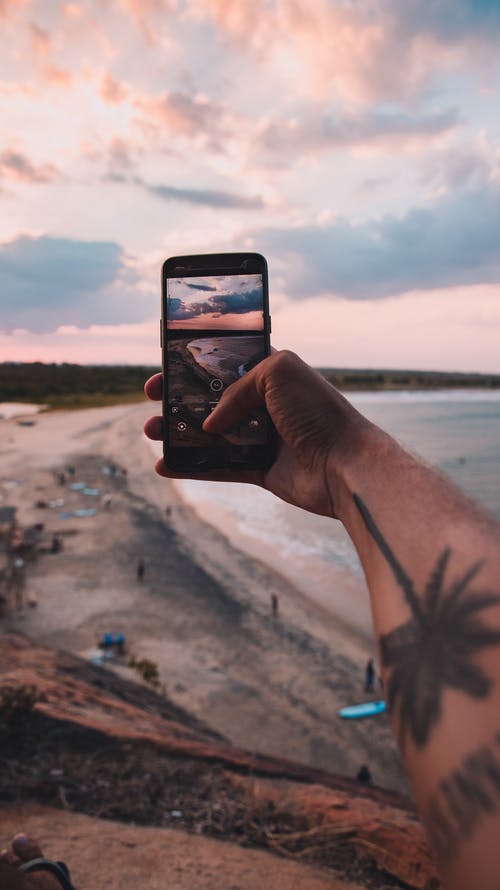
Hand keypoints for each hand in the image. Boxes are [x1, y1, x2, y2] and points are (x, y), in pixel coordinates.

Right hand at [144, 350, 369, 517]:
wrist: (345, 464)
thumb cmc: (318, 412)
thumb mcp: (278, 373)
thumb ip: (238, 388)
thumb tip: (213, 424)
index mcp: (273, 374)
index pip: (226, 364)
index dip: (195, 365)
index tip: (166, 368)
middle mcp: (267, 404)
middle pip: (212, 400)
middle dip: (179, 399)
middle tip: (152, 400)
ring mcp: (263, 438)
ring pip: (211, 435)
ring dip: (179, 433)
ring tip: (151, 432)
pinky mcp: (260, 470)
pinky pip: (219, 467)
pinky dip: (192, 467)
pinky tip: (165, 465)